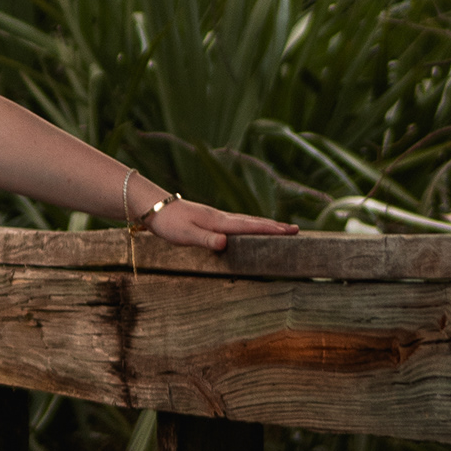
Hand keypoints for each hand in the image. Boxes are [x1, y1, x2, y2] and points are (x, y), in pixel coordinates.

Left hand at [146, 199, 297, 253]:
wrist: (154, 207)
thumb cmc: (168, 223)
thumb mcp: (185, 234)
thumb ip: (205, 239)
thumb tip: (225, 243)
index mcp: (218, 222)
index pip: (249, 227)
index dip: (270, 230)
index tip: (289, 232)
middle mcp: (221, 217)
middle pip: (253, 222)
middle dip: (275, 227)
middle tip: (296, 230)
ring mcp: (217, 217)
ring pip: (247, 221)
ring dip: (266, 225)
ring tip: (282, 229)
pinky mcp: (211, 220)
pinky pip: (238, 223)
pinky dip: (251, 225)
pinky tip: (252, 229)